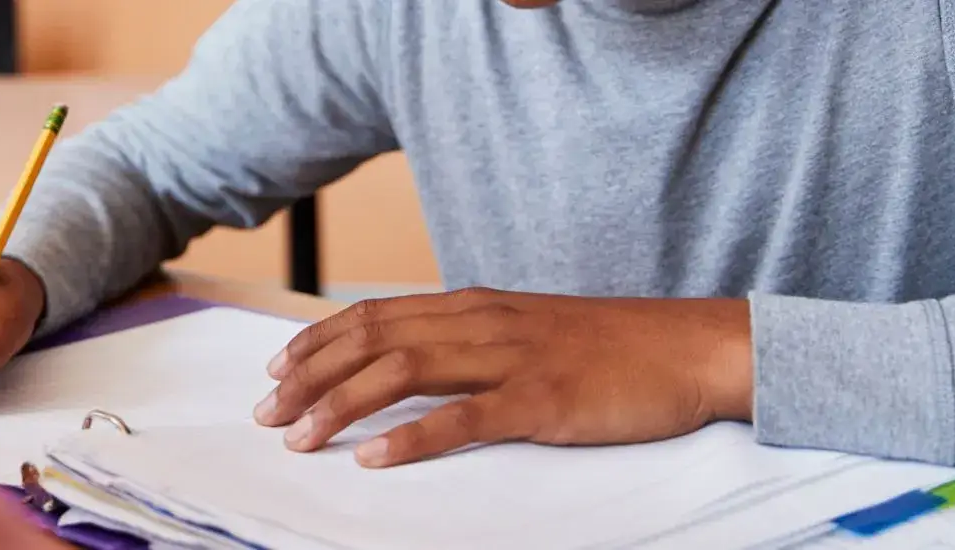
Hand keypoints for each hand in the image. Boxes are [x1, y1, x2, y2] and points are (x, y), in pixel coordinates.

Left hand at [251, 288, 753, 467]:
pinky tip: (374, 458)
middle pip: (372, 341)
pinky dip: (411, 438)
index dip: (316, 342)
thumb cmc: (608, 348)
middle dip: (309, 377)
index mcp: (474, 305)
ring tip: (300, 437)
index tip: (274, 370)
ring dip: (341, 405)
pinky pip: (463, 418)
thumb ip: (469, 342)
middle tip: (265, 413)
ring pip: (402, 373)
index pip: (373, 316)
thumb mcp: (526, 331)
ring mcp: (511, 359)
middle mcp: (481, 323)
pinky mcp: (542, 400)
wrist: (689, 348)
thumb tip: (409, 362)